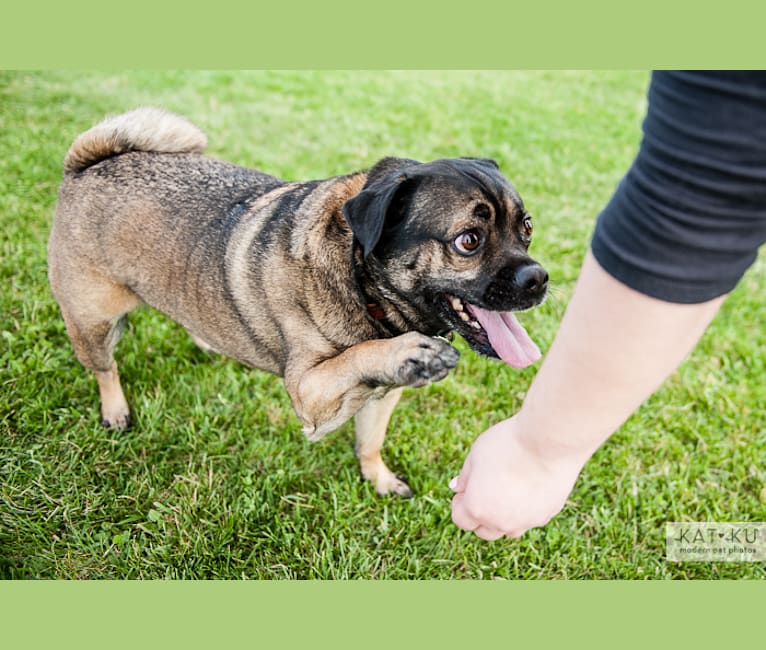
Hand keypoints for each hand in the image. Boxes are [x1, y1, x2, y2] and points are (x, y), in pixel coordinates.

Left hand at [450, 415, 586, 539]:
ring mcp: (526, 522)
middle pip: (484, 530)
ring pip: (509, 528)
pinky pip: (530, 519)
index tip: (466, 489)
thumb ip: (465, 476)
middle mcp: (501, 522)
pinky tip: (528, 486)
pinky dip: (525, 509)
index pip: (462, 521)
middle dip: (480, 515)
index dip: (460, 505)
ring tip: (507, 489)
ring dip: (503, 516)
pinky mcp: (546, 515)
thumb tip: (457, 488)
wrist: (548, 442)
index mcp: (477, 508)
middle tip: (485, 490)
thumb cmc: (507, 444)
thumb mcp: (476, 454)